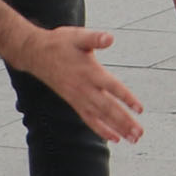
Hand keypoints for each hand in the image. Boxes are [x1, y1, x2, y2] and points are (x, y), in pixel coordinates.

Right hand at [11, 24, 143, 142]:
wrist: (36, 54)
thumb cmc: (60, 43)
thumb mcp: (78, 36)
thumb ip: (95, 38)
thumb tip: (110, 38)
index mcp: (89, 71)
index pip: (112, 87)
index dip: (126, 98)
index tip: (140, 109)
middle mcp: (84, 88)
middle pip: (107, 108)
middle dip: (124, 121)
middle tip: (139, 134)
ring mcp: (78, 97)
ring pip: (100, 117)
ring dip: (117, 128)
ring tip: (133, 139)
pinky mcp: (73, 102)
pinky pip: (89, 119)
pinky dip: (101, 129)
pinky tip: (114, 138)